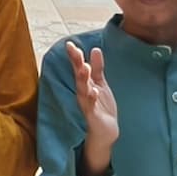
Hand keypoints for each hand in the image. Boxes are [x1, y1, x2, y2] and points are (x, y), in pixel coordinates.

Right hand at [65, 41, 119, 170]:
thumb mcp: (100, 84)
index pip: (79, 67)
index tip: (70, 44)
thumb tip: (95, 49)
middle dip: (76, 63)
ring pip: (83, 90)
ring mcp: (87, 104)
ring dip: (83, 79)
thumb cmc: (101, 106)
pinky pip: (91, 107)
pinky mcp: (93, 116)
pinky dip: (92, 99)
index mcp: (86, 84)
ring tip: (84, 67)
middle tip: (74, 50)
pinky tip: (94, 91)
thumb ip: (98, 68)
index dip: (75, 56)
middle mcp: (83, 93)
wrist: (106, 131)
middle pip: (79, 76)